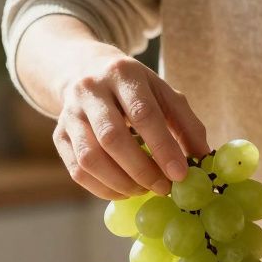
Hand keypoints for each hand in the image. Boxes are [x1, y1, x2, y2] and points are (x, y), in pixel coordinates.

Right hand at [53, 44, 208, 199]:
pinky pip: (77, 171)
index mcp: (123, 73)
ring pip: (90, 158)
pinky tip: (124, 190)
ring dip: (121, 183)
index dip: (163, 147)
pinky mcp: (58, 135)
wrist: (84, 70)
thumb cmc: (134, 89)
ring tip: (144, 190)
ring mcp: (70, 113)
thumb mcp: (164, 93)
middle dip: (142, 170)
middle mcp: (91, 90)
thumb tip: (203, 159)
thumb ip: (187, 124)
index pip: (143, 114)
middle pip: (112, 138)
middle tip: (163, 188)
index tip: (180, 175)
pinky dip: (103, 188)